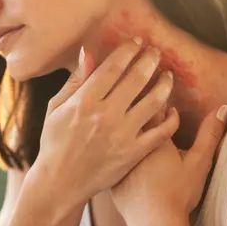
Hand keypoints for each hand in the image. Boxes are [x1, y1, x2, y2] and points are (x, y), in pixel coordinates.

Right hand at [33, 39, 177, 207]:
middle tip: (157, 52)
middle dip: (150, 61)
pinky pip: (161, 132)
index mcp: (84, 102)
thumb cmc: (55, 143)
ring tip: (168, 76)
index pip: (112, 67)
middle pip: (136, 79)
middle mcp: (105, 116)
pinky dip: (170, 118)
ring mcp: (121, 135)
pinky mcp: (133, 154)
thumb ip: (75, 81)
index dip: (128, 51)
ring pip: (153, 102)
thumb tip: (88, 52)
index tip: (137, 42)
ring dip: (164, 85)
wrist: (59, 183)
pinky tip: (171, 109)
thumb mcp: (56, 108)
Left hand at [109, 104, 226, 225]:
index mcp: (153, 136)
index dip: (158, 98)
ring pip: (117, 136)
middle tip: (144, 103)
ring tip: (127, 125)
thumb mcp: (199, 162)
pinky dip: (110, 153)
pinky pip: (107, 159)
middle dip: (138, 108)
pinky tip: (110, 153)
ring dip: (123, 129)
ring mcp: (118, 160)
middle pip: (131, 116)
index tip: (162, 95)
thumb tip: (223, 108)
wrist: (154, 225)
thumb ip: (210, 133)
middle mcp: (131, 144)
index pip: (153, 105)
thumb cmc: (179, 194)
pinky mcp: (110, 176)